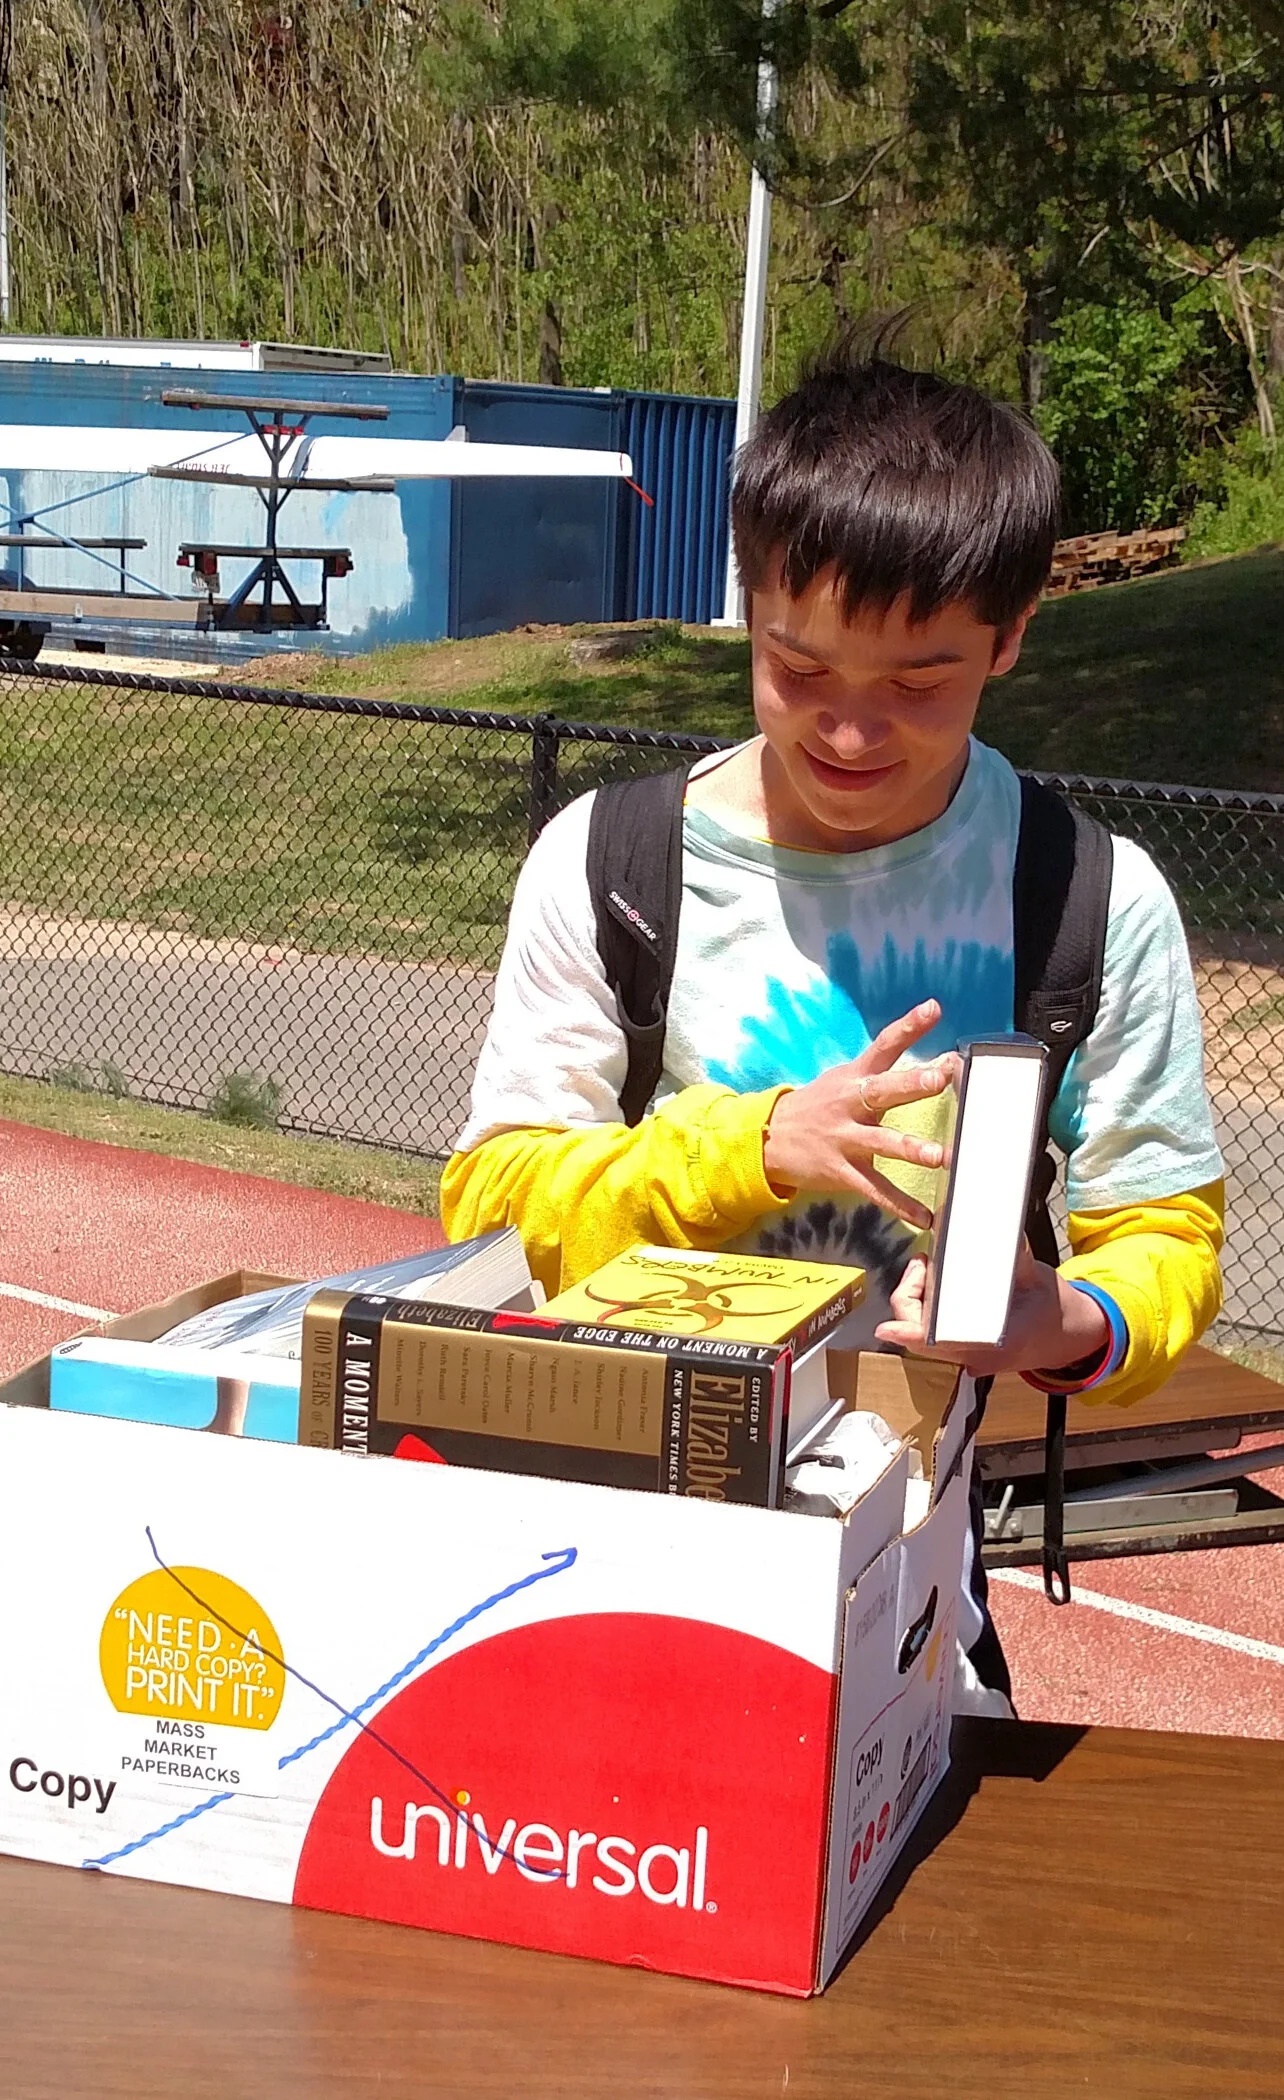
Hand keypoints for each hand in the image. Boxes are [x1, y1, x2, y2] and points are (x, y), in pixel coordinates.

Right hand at [762, 1000, 959, 1229]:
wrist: (767, 1139)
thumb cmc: (819, 1106)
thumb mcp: (845, 1081)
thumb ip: (890, 1074)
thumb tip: (945, 1065)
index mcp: (854, 1077)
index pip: (884, 1045)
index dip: (908, 1026)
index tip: (934, 1008)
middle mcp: (850, 1103)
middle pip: (883, 1091)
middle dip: (911, 1085)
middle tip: (940, 1079)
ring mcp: (844, 1138)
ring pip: (881, 1144)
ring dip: (909, 1149)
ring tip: (938, 1157)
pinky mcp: (840, 1171)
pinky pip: (874, 1189)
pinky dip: (900, 1205)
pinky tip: (925, 1217)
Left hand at [874, 1242, 1110, 1377]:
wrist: (1071, 1337)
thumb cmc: (1054, 1308)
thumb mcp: (1037, 1278)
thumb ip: (1016, 1259)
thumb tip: (1004, 1231)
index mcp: (993, 1343)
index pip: (937, 1341)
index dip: (908, 1334)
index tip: (883, 1329)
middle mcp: (975, 1355)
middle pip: (920, 1335)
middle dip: (910, 1296)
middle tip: (923, 1263)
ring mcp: (969, 1357)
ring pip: (923, 1335)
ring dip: (916, 1302)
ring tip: (928, 1269)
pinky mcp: (967, 1352)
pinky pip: (933, 1335)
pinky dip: (925, 1310)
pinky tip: (932, 1285)